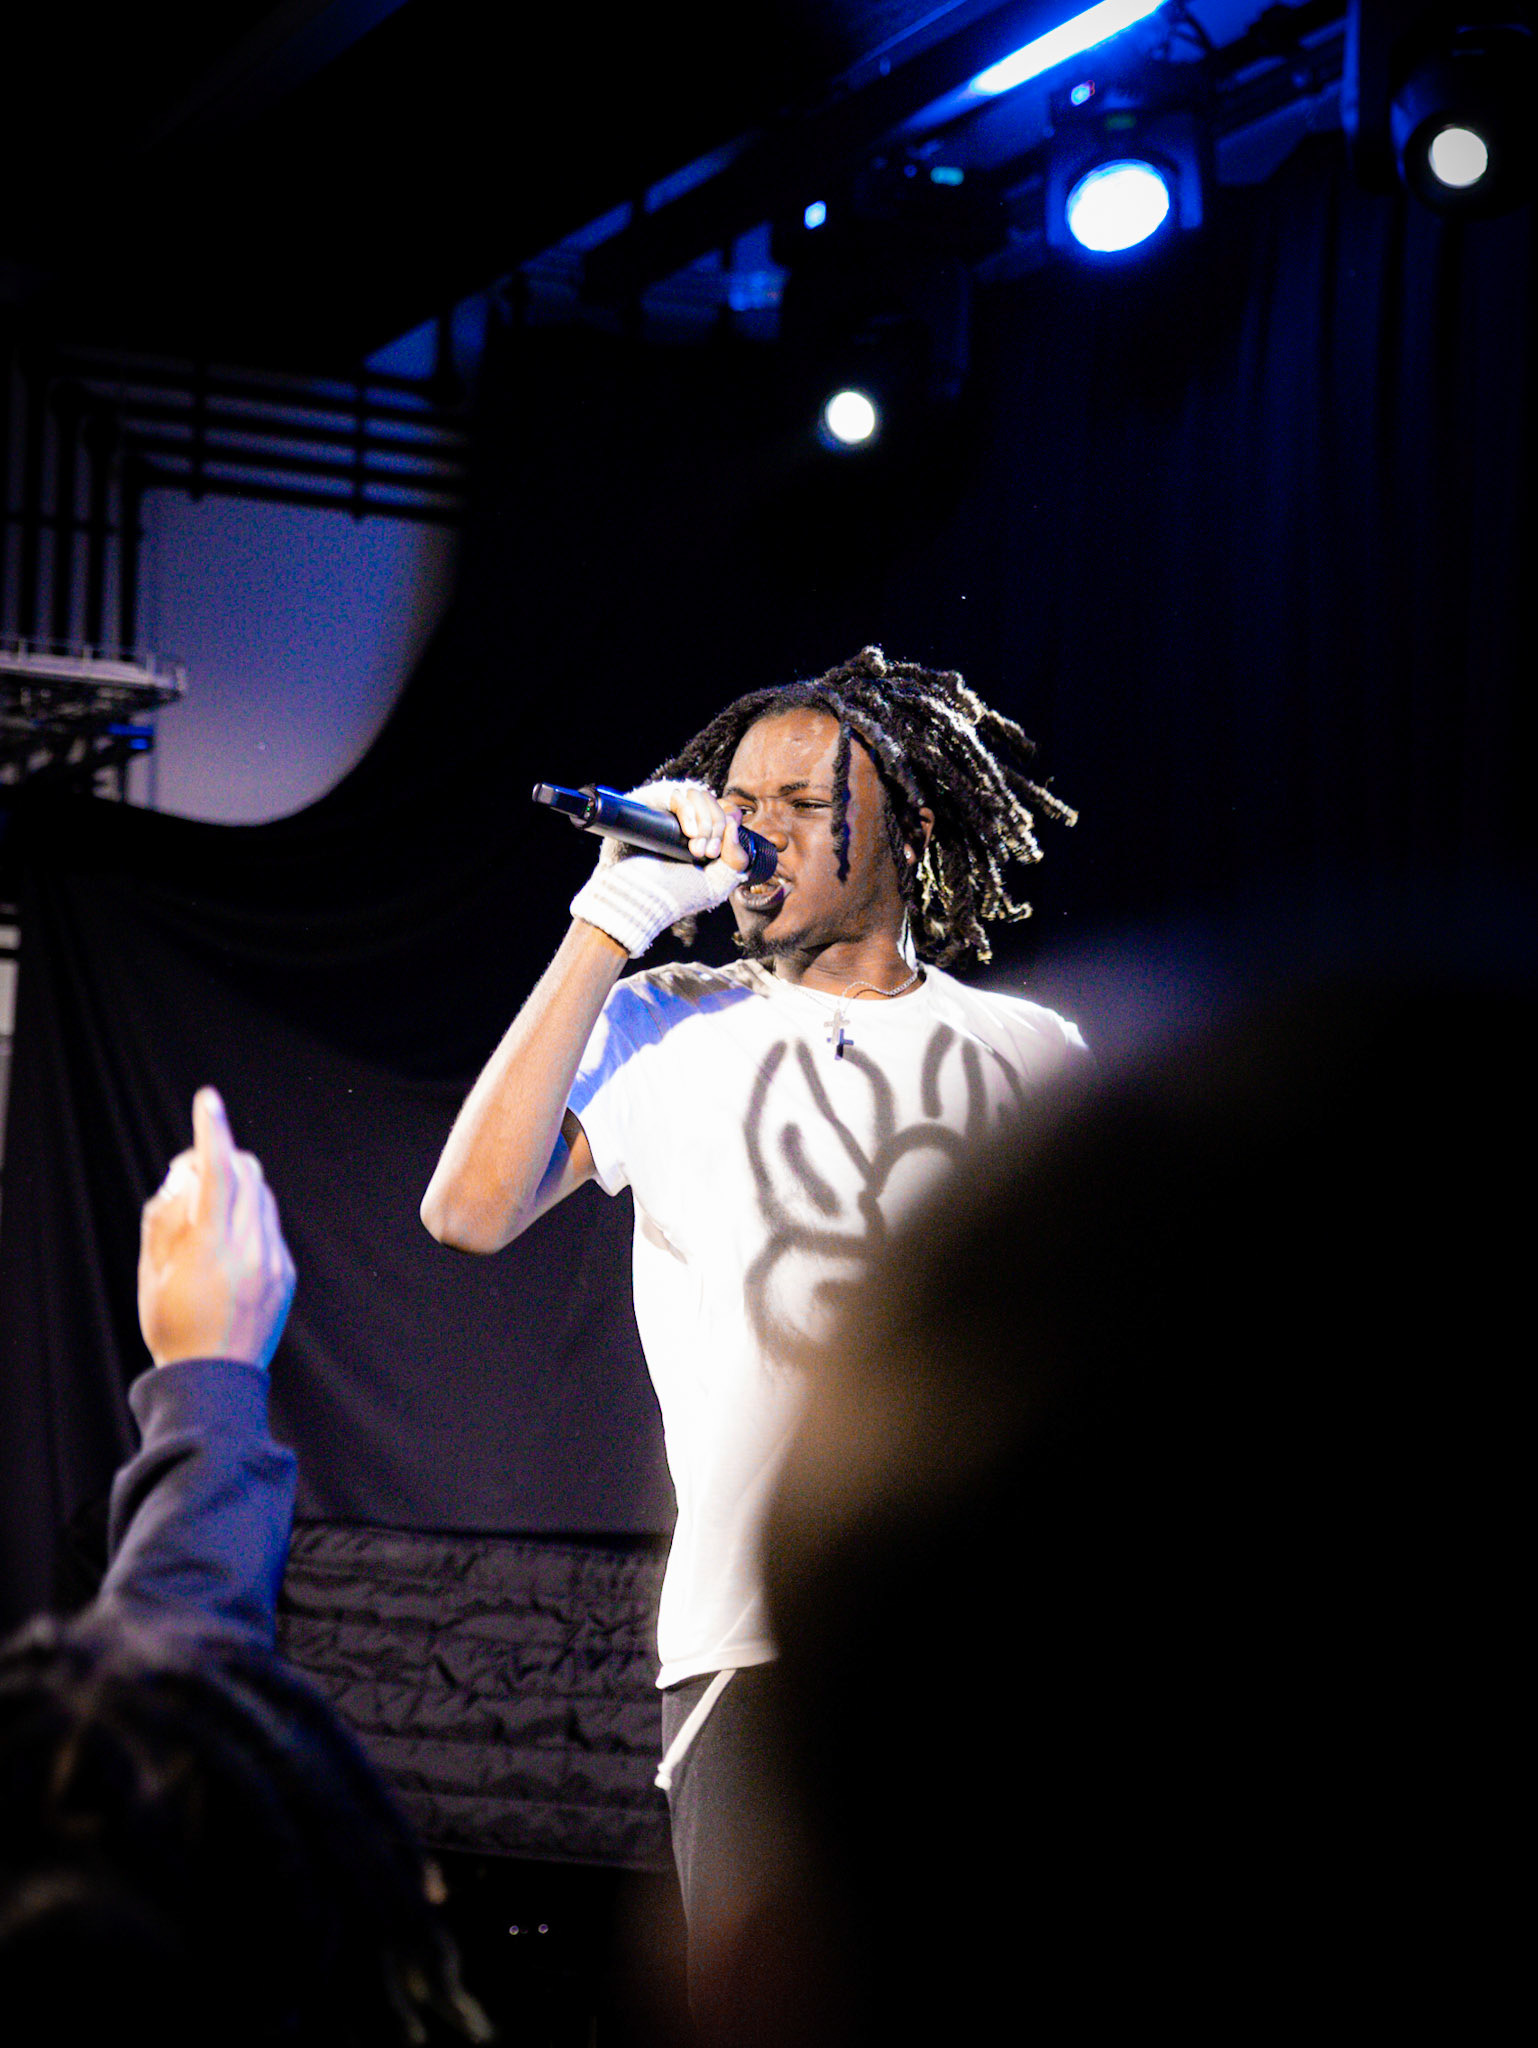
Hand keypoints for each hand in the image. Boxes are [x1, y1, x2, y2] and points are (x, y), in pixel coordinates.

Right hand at [138, 1088, 295, 1370]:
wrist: (214, 1379)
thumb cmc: (172, 1326)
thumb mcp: (151, 1272)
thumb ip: (165, 1219)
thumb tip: (183, 1179)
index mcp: (211, 1246)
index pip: (215, 1172)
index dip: (211, 1131)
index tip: (208, 1100)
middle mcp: (250, 1248)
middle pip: (245, 1174)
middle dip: (220, 1158)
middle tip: (193, 1169)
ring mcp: (274, 1260)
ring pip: (261, 1197)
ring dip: (236, 1187)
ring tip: (207, 1216)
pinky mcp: (287, 1273)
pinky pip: (270, 1226)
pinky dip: (250, 1218)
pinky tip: (228, 1246)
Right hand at [573, 779, 749, 955]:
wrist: (641, 900)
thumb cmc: (675, 895)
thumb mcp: (717, 884)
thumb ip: (737, 859)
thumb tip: (734, 823)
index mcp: (701, 834)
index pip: (724, 810)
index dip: (727, 824)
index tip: (717, 851)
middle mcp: (684, 819)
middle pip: (713, 801)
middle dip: (715, 827)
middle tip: (705, 853)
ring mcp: (665, 811)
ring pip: (697, 794)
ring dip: (704, 821)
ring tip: (696, 849)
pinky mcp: (647, 806)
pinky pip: (676, 794)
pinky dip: (688, 811)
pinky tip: (689, 833)